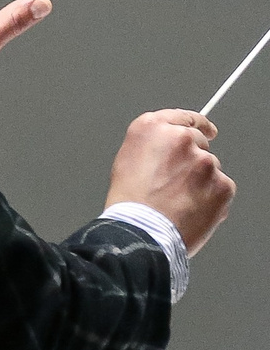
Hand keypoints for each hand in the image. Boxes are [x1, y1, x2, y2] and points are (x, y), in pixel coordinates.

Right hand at [109, 109, 235, 253]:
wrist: (141, 232)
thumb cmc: (129, 202)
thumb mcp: (126, 161)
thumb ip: (153, 146)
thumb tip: (170, 149)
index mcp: (151, 129)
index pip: (183, 117)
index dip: (197, 124)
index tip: (207, 130)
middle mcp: (180, 139)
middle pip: (199, 143)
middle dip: (192, 160)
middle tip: (175, 183)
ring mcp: (204, 161)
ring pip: (210, 168)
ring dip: (200, 181)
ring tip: (177, 201)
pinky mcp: (222, 184)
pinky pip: (221, 188)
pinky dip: (210, 198)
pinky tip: (190, 209)